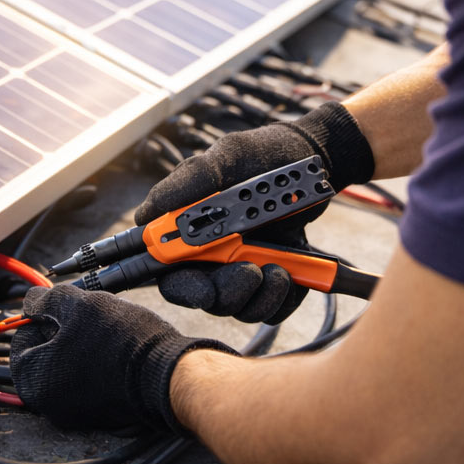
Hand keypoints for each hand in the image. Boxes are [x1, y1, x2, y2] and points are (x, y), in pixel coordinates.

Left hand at [9, 285, 233, 431]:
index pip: (20, 341)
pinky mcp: (100, 416)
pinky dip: (96, 366)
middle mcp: (49, 406)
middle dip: (61, 333)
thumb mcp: (76, 305)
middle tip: (85, 318)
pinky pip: (87, 384)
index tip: (61, 308)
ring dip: (80, 347)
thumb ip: (45, 300)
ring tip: (104, 332)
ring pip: (67, 369)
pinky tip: (115, 351)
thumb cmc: (120, 340)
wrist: (169, 374)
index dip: (40, 318)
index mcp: (33, 381)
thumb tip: (30, 301)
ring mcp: (75, 415)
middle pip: (44, 357)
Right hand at [135, 101, 373, 323]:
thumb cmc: (265, 155)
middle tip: (252, 272)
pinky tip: (292, 273)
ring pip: (240, 308)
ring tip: (280, 268)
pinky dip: (284, 298)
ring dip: (261, 295)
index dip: (183, 288)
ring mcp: (242, 270)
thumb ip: (190, 182)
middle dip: (230, 292)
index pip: (170, 274)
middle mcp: (212, 256)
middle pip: (207, 297)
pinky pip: (273, 309)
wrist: (314, 162)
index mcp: (191, 231)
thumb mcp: (228, 156)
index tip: (204, 289)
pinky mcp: (272, 280)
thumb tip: (148, 212)